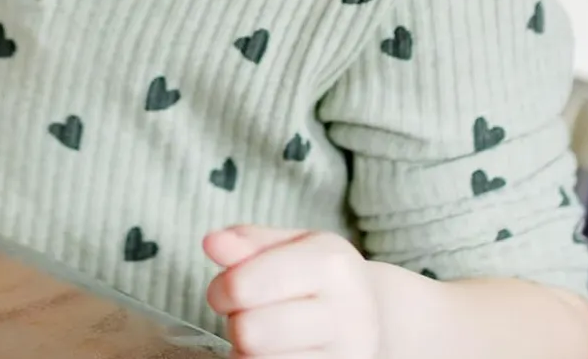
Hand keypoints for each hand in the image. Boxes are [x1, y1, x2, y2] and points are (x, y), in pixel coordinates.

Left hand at [205, 226, 381, 358]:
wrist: (376, 315)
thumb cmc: (321, 276)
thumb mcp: (292, 244)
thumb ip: (248, 242)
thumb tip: (211, 243)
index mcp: (331, 264)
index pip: (246, 286)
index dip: (221, 290)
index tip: (222, 291)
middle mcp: (347, 314)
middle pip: (251, 333)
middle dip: (235, 324)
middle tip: (243, 316)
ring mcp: (347, 356)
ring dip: (247, 352)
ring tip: (261, 336)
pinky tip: (275, 354)